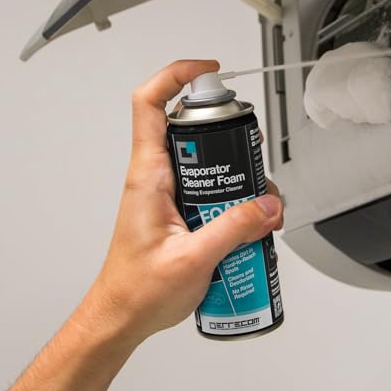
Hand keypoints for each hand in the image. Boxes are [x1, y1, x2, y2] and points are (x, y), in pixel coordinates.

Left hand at [83, 60, 283, 349]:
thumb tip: (268, 204)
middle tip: (252, 157)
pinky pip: (208, 188)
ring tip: (257, 206)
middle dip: (227, 134)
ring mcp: (167, 193)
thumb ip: (234, 229)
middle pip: (189, 128)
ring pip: (205, 160)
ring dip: (235, 174)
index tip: (211, 74)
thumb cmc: (138, 291)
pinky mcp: (177, 210)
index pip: (151, 104)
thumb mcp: (192, 260)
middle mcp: (155, 177)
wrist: (122, 316)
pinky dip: (232, 196)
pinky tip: (248, 224)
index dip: (177, 76)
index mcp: (148, 176)